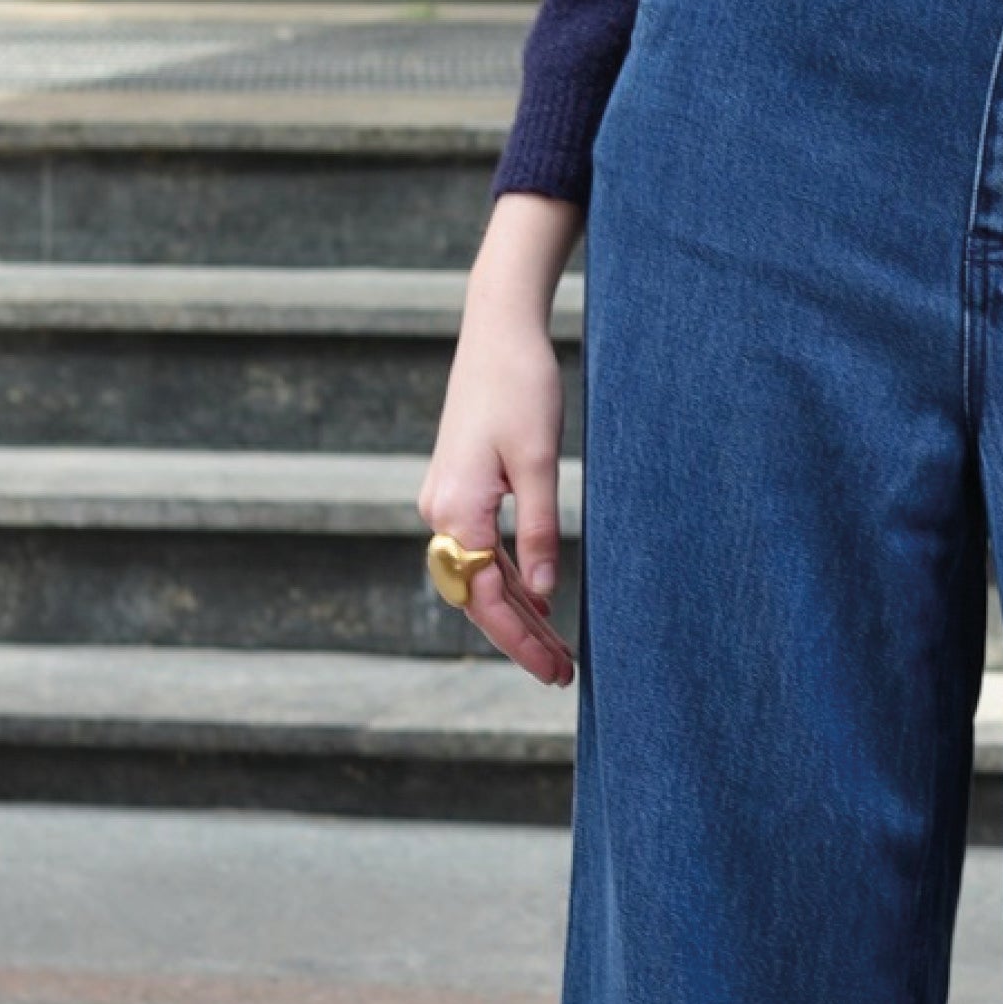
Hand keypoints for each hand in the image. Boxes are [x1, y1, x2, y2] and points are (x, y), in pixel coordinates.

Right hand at [419, 195, 582, 687]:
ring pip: (478, 573)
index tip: (555, 670)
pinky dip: (507, 574)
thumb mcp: (539, 462)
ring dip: (515, 610)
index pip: (488, 597)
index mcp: (457, 511)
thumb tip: (543, 595)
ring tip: (555, 646)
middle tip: (563, 673)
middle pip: (478, 594)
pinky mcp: (456, 486)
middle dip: (520, 635)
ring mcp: (443, 500)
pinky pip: (479, 547)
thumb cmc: (522, 387)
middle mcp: (439, 512)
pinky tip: (536, 595)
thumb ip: (541, 530)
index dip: (522, 638)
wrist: (497, 330)